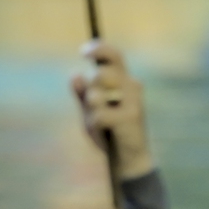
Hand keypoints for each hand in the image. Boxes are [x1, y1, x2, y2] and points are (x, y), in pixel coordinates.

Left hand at [71, 39, 154, 181]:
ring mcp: (133, 101)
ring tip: (98, 122)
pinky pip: (99, 115)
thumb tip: (75, 74)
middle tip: (92, 104)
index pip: (114, 55)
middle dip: (89, 91)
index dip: (99, 49)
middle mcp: (131, 86)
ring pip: (96, 94)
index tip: (83, 52)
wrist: (128, 159)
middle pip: (101, 73)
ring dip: (90, 110)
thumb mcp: (91, 111)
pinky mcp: (131, 117)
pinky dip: (94, 125)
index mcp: (123, 80)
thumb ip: (82, 94)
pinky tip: (103, 132)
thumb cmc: (110, 133)